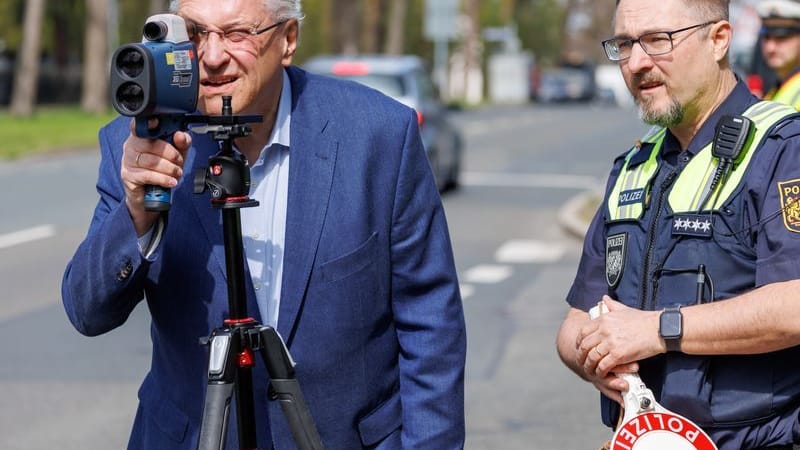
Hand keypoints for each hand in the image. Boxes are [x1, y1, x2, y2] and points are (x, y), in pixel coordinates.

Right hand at [121, 118, 190, 234]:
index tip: (156, 122)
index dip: (147, 123)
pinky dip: (163, 179)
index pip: (139, 126)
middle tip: (179, 161)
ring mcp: (128, 161)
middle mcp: (131, 146)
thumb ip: (181, 143)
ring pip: (151, 161)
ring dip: (169, 168)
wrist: (151, 194)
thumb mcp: (176, 154)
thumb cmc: (162, 169)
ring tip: (177, 173)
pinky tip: (171, 181)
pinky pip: (147, 175)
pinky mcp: (128, 176)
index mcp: (141, 136)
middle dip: (171, 154)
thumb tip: (180, 135)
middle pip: (151, 144)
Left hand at [577, 296, 661, 378]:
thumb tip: (604, 299)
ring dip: (589, 366)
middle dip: (581, 355)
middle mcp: (604, 330)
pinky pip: (603, 365)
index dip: (579, 342)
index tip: (580, 348)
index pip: (583, 331)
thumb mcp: (624, 308)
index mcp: (603, 319)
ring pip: (591, 357)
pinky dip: (600, 372)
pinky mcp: (618, 354)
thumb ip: (612, 305)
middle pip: (584, 345)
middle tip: (582, 361)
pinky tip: (601, 374)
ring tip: (590, 370)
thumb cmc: (644, 320)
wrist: (659, 329)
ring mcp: (610, 342)